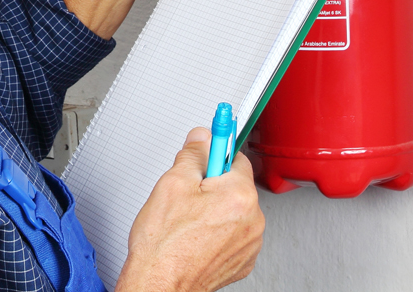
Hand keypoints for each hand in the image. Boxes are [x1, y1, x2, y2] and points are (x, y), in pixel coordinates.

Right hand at [115, 127, 265, 291]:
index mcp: (239, 195)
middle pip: (235, 184)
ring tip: (188, 220)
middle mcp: (253, 220)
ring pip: (234, 209)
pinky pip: (234, 233)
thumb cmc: (163, 244)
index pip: (235, 156)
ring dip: (216, 208)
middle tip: (187, 193)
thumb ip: (192, 154)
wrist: (160, 285)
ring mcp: (250, 244)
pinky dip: (218, 231)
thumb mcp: (172, 184)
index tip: (217, 136)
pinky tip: (195, 235)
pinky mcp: (242, 261)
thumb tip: (202, 138)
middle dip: (212, 183)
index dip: (215, 151)